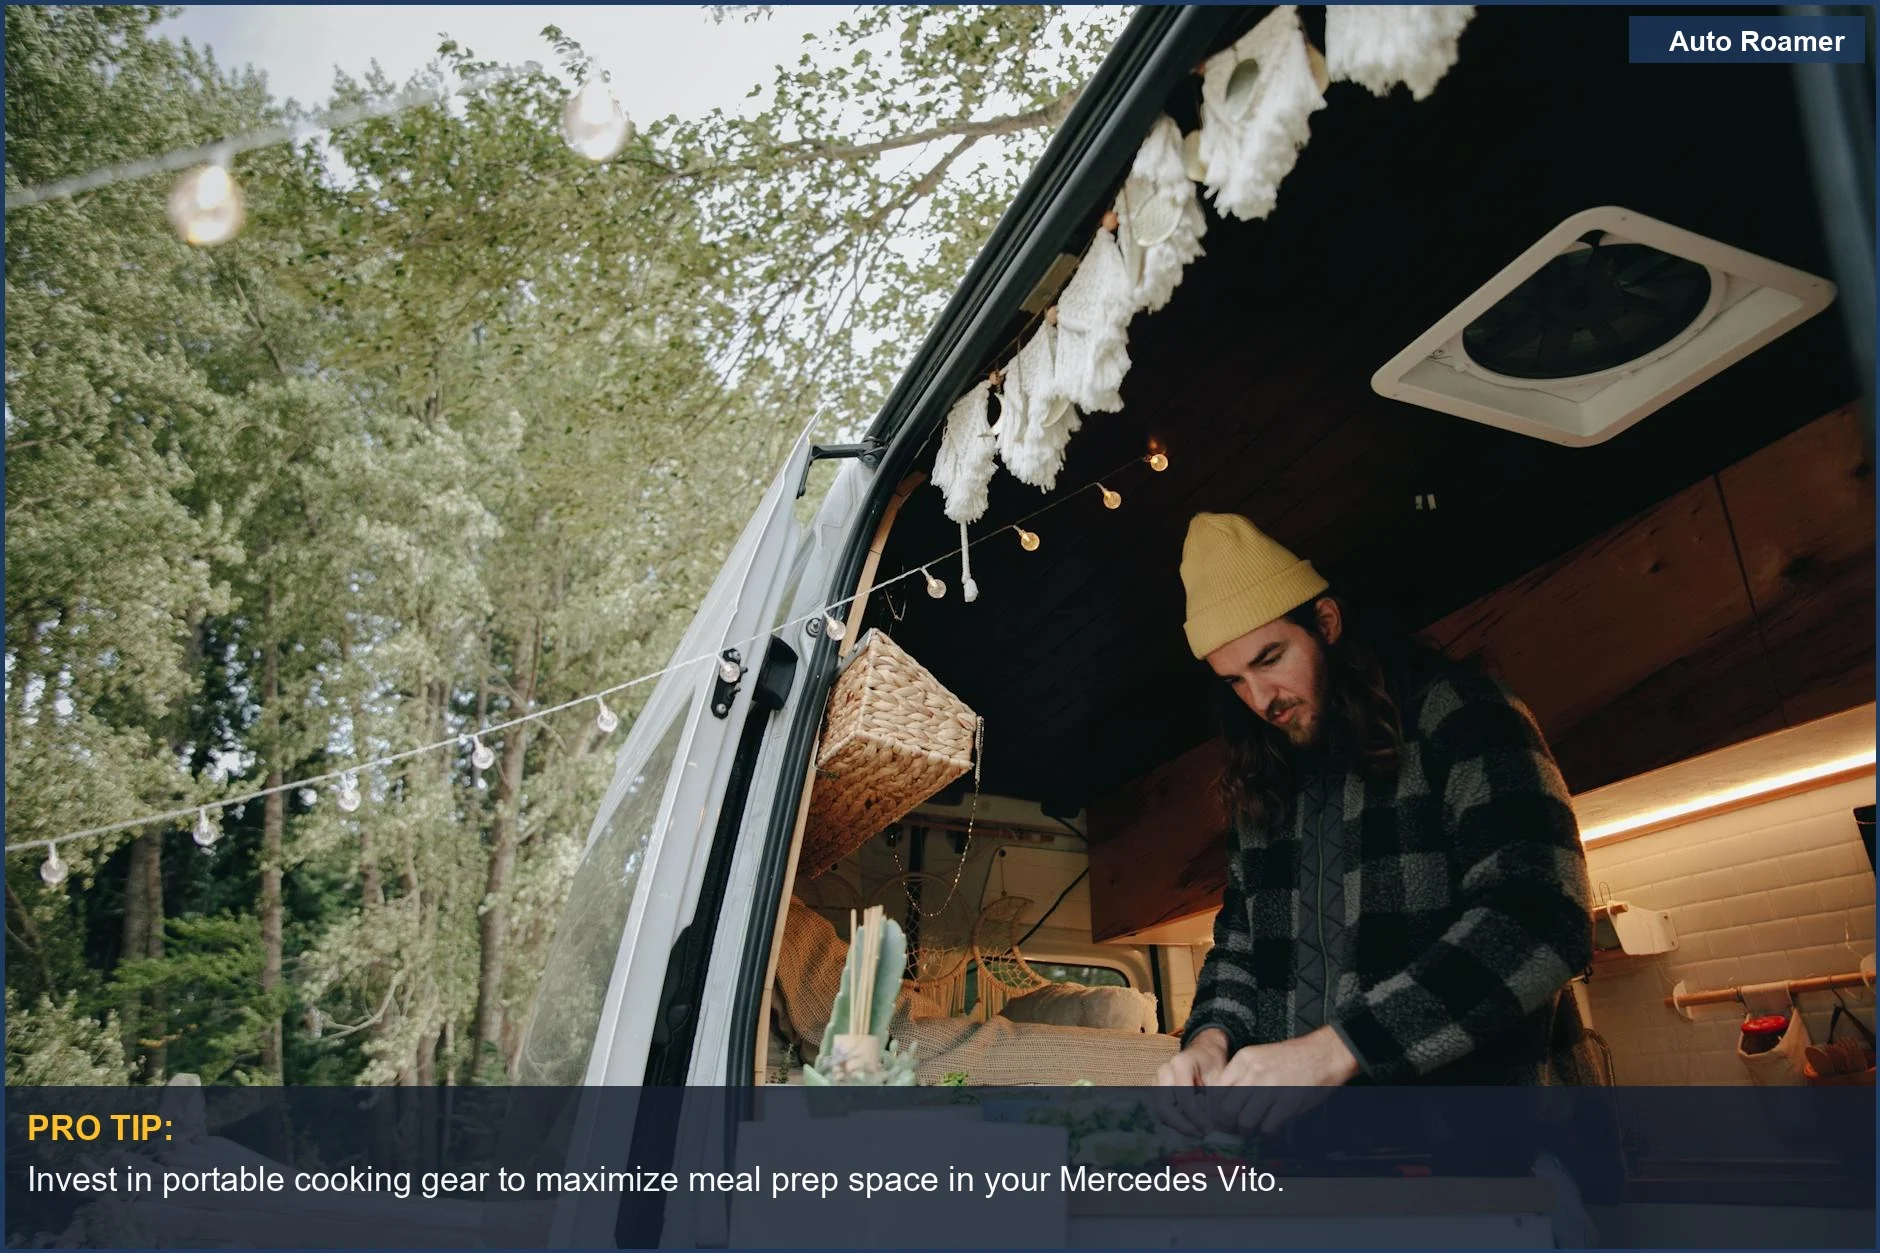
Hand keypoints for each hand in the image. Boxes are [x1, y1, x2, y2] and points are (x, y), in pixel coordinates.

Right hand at [1152, 1028, 1228, 1136]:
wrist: (1204, 1051)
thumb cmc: (1213, 1062)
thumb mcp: (1220, 1076)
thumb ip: (1215, 1096)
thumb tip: (1214, 1123)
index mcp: (1181, 1063)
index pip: (1184, 1097)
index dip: (1196, 1116)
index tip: (1209, 1128)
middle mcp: (1164, 1070)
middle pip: (1165, 1106)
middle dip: (1182, 1125)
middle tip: (1201, 1134)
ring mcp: (1157, 1078)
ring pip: (1161, 1110)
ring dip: (1177, 1124)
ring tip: (1197, 1131)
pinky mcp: (1156, 1088)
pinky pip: (1161, 1109)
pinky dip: (1174, 1120)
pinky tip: (1190, 1125)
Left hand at [1211, 1027, 1358, 1134]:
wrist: (1324, 1053)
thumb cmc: (1292, 1058)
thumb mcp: (1260, 1058)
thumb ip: (1242, 1076)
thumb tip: (1224, 1103)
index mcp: (1244, 1059)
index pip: (1217, 1090)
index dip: (1216, 1109)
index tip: (1221, 1117)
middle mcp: (1254, 1071)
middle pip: (1226, 1108)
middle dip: (1229, 1123)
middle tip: (1235, 1127)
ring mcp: (1271, 1086)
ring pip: (1244, 1120)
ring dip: (1248, 1129)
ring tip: (1254, 1127)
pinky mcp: (1288, 1101)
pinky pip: (1267, 1126)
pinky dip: (1267, 1129)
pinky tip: (1272, 1123)